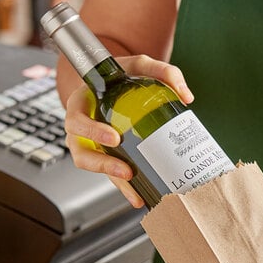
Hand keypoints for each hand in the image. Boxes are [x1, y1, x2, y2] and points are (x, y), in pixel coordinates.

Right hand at [63, 55, 193, 207]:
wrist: (118, 82)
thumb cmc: (122, 75)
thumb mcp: (140, 65)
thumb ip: (164, 72)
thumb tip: (186, 97)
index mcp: (81, 104)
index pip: (76, 119)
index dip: (90, 131)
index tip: (114, 138)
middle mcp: (81, 129)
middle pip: (81, 153)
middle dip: (102, 165)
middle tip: (126, 171)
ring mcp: (91, 146)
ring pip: (95, 169)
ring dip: (113, 181)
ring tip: (135, 190)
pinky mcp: (105, 157)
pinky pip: (111, 175)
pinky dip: (125, 188)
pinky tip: (140, 198)